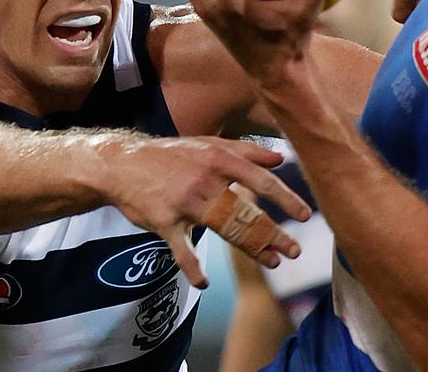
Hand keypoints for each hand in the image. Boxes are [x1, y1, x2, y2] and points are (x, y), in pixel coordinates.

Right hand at [103, 134, 310, 288]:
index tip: (305, 215)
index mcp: (218, 159)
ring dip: (251, 249)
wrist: (122, 164)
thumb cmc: (172, 155)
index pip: (260, 180)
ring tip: (273, 262)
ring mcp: (184, 202)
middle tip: (294, 251)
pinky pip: (182, 250)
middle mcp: (205, 180)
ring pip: (224, 230)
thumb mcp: (208, 144)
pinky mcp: (164, 222)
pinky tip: (204, 282)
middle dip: (272, 233)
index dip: (285, 198)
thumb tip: (281, 157)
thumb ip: (246, 150)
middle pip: (246, 211)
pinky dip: (192, 268)